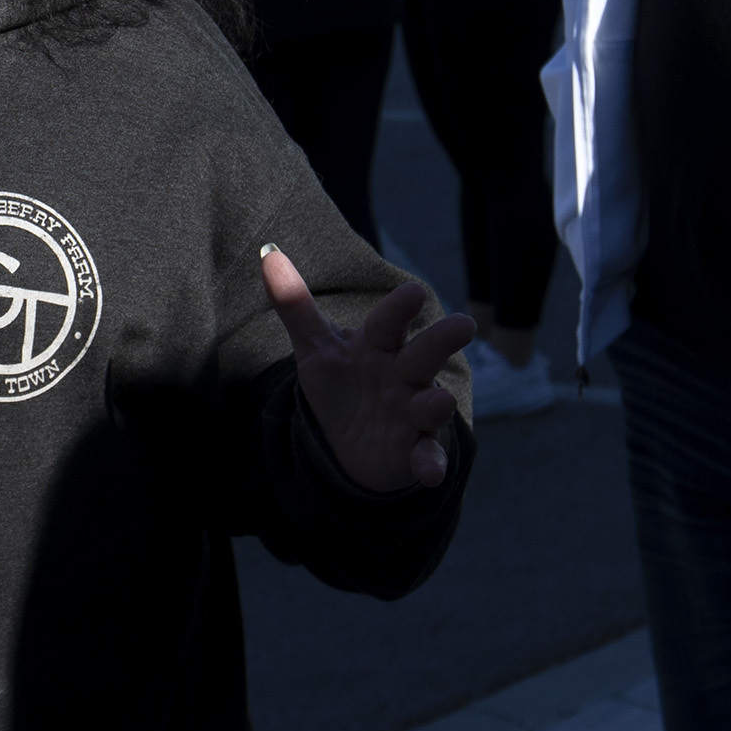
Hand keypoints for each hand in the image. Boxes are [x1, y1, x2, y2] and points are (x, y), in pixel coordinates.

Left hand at [263, 246, 475, 492]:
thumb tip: (268, 255)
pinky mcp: (416, 449)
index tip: (412, 291)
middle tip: (463, 324)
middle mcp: (405, 373)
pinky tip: (430, 474)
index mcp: (381, 344)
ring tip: (436, 401)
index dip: (399, 307)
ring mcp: (415, 411)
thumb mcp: (315, 347)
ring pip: (431, 403)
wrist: (353, 440)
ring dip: (435, 403)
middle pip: (425, 353)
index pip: (389, 321)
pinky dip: (431, 464)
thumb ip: (295, 305)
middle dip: (442, 340)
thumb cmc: (343, 381)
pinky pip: (427, 455)